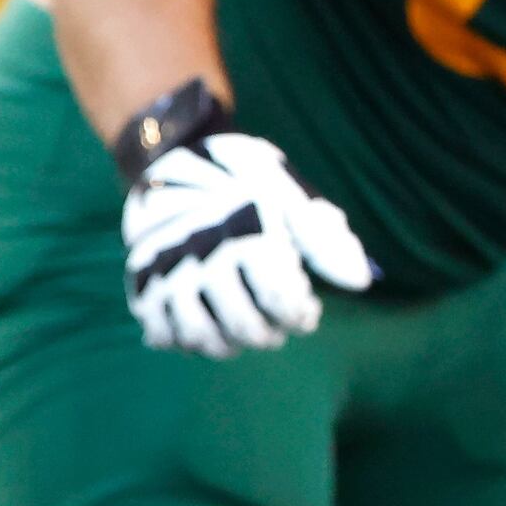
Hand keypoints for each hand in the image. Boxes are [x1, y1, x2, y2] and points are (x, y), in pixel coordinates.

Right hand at [123, 131, 370, 356]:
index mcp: (249, 235)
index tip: (306, 309)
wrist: (174, 161)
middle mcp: (207, 257)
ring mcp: (171, 273)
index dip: (301, 315)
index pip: (282, 302)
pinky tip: (206, 325)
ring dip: (231, 344)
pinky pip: (163, 333)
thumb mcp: (289, 196)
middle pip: (246, 328)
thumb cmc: (243, 183)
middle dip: (271, 334)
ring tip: (243, 331)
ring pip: (204, 338)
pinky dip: (185, 340)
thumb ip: (326, 239)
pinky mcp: (144, 284)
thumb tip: (362, 282)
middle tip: (277, 324)